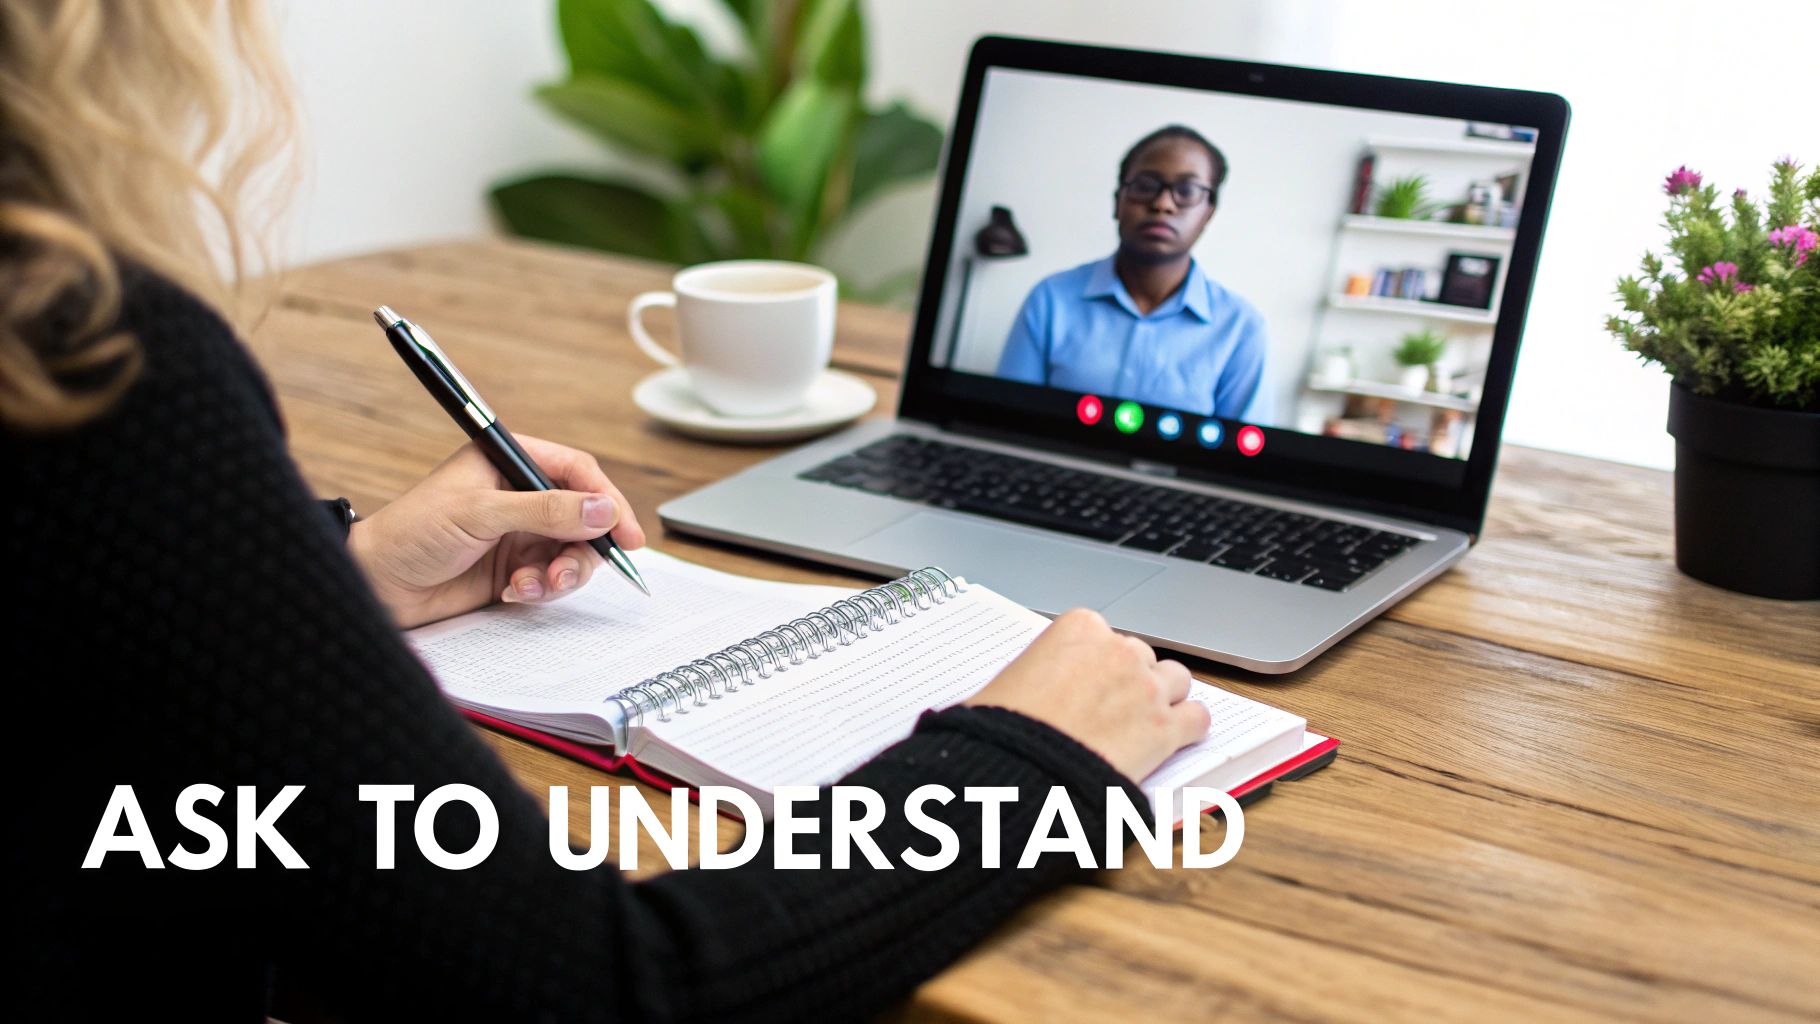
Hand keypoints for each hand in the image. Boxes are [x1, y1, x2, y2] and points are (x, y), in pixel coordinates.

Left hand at [346, 435, 645, 628]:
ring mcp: (518, 533)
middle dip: (583, 546)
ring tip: (534, 585)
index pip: (576, 471)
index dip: (605, 499)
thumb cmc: (412, 532)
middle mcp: (519, 495)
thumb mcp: (481, 513)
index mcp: (509, 462)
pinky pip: (550, 577)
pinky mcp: (513, 568)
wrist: (377, 585)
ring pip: (571, 551)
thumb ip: (545, 511)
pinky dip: (541, 589)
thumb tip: (601, 509)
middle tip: (570, 570)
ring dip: (561, 572)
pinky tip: (514, 593)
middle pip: (582, 516)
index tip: (626, 531)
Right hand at [965, 609, 1209, 780]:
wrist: (1018, 773)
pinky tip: (1174, 738)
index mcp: (1078, 629)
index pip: (1100, 633)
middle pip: (1139, 654)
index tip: (1085, 680)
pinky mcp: (1165, 729)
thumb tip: (1024, 690)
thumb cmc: (1002, 731)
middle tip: (1109, 707)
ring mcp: (1146, 688)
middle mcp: (1118, 651)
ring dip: (1164, 696)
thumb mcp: (1004, 685)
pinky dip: (1188, 728)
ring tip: (1145, 719)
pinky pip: (1197, 718)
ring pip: (1176, 679)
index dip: (1093, 661)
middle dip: (1128, 677)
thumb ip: (1029, 674)